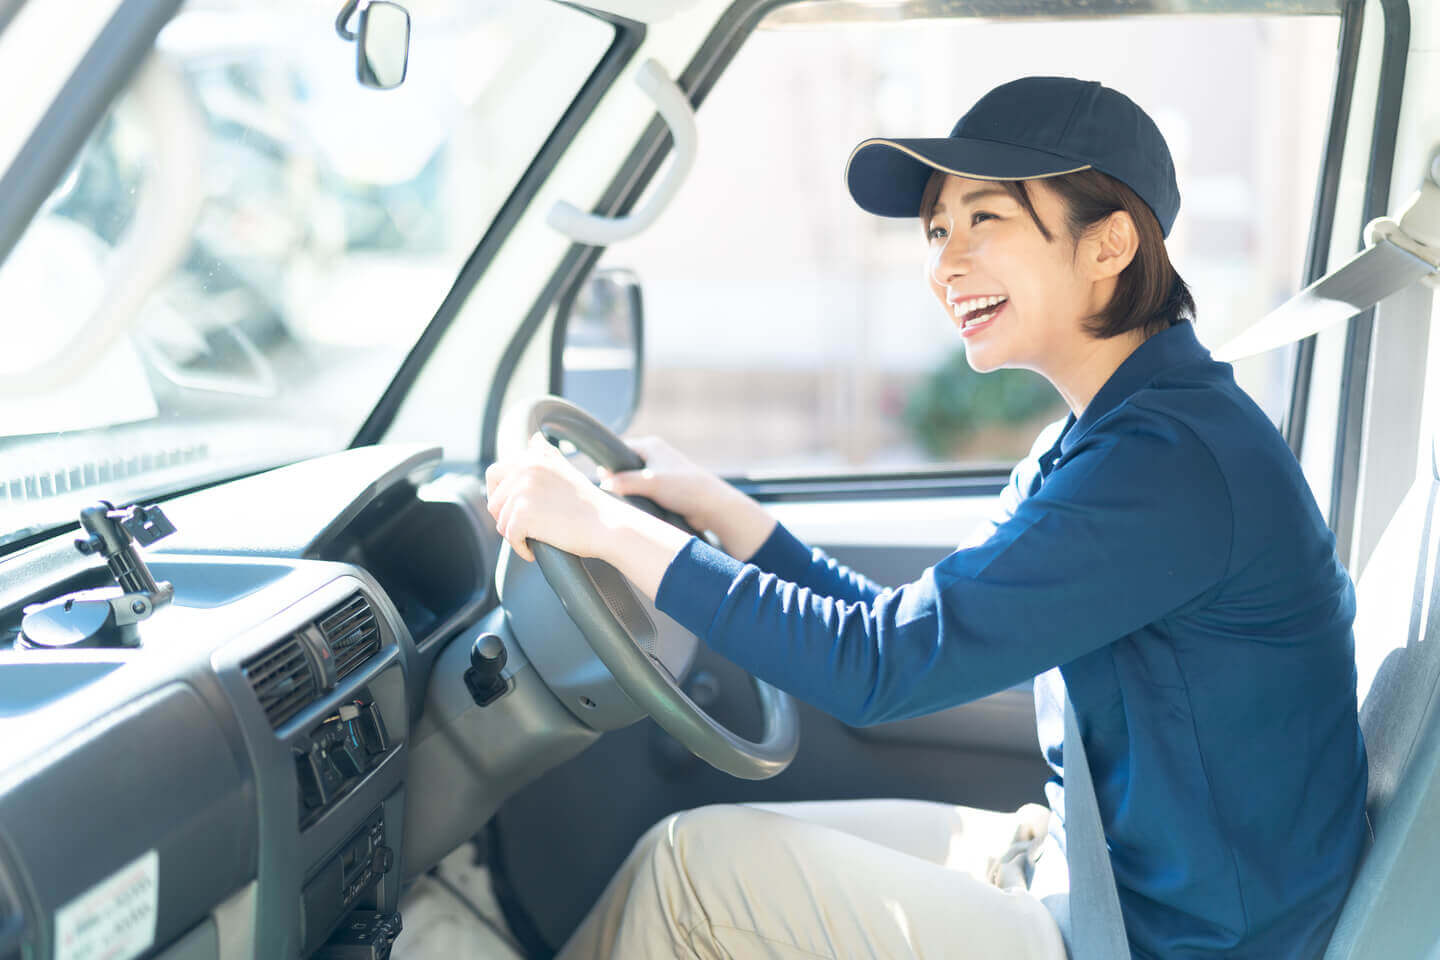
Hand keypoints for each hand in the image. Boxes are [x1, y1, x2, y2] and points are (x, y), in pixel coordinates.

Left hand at [483, 432, 692, 598]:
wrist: (607, 526)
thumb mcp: (566, 470)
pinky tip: (533, 552)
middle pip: (493, 500)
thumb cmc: (588, 505)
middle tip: (524, 529)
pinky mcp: (523, 514)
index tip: (512, 510)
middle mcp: (525, 468)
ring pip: (500, 521)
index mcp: (533, 457)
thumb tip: (533, 439)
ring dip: (514, 535)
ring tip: (536, 539)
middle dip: (504, 517)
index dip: (498, 495)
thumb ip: (546, 455)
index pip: (494, 473)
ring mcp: (523, 490)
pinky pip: (509, 537)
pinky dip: (520, 548)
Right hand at [600, 436, 775, 559]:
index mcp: (650, 445)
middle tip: (610, 494)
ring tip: (624, 502)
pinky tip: (636, 508)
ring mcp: (660, 472)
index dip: (609, 464)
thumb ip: (624, 481)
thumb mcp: (650, 482)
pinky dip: (639, 499)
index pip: (619, 449)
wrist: (711, 506)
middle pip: (625, 467)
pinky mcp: (665, 488)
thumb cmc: (684, 488)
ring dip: (630, 492)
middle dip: (618, 480)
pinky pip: (644, 492)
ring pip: (633, 482)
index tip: (601, 480)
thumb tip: (603, 482)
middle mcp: (655, 455)